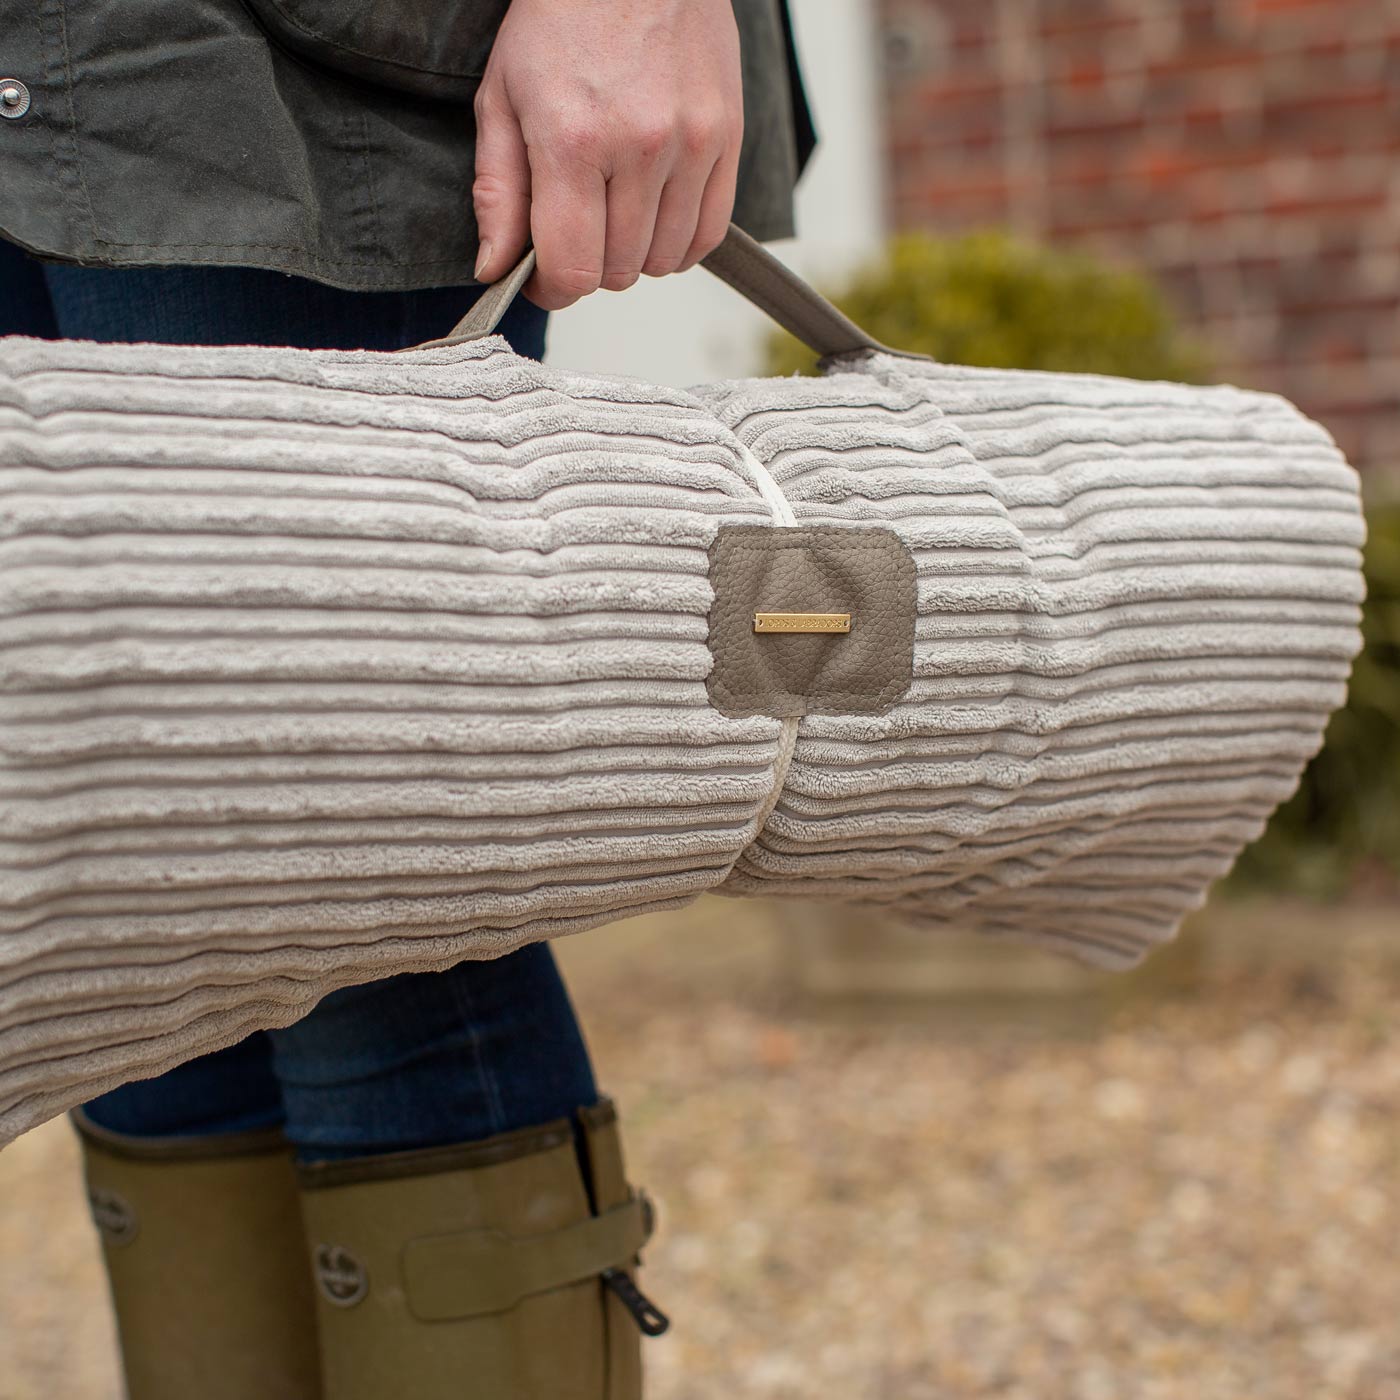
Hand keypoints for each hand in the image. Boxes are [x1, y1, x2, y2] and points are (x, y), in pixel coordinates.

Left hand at [471, 0, 743, 308]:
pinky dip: (678, 243)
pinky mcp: (727, 139)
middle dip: (589, 265)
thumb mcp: (502, 95)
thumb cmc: (562, 18)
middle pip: (618, 271)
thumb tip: (495, 268)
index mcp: (574, 140)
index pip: (573, 269)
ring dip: (633, 255)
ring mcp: (692, 145)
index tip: (542, 277)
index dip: (552, 289)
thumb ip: (498, 191)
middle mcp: (640, 148)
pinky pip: (709, 235)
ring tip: (613, 213)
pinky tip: (653, 216)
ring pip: (662, 260)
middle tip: (574, 229)